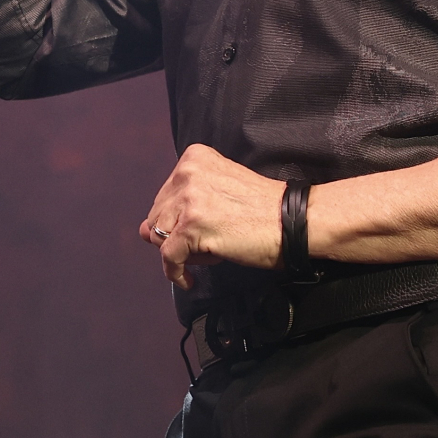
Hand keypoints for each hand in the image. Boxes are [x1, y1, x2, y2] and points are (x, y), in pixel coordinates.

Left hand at [139, 144, 285, 287]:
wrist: (294, 222)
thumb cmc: (264, 210)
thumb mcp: (219, 192)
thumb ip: (180, 205)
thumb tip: (142, 230)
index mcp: (194, 158)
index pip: (165, 196)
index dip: (182, 218)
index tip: (205, 225)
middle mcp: (187, 173)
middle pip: (158, 216)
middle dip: (179, 234)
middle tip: (211, 239)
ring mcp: (188, 199)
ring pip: (160, 236)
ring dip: (182, 251)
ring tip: (210, 251)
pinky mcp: (191, 226)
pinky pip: (168, 257)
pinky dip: (176, 273)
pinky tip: (189, 279)